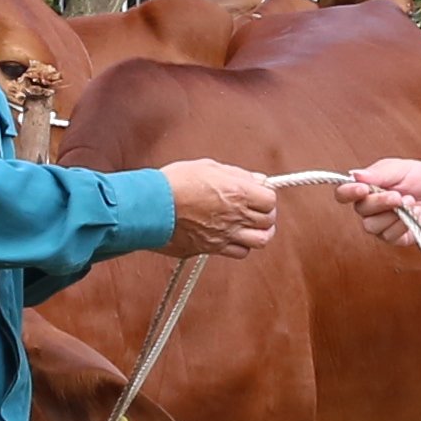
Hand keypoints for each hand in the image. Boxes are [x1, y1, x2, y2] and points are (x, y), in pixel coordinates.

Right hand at [159, 161, 280, 256]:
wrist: (150, 206)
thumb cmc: (174, 182)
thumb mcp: (208, 166)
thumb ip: (237, 174)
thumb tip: (257, 180)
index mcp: (237, 192)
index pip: (270, 200)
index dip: (266, 197)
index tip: (259, 195)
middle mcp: (235, 216)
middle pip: (268, 222)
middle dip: (265, 215)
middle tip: (256, 211)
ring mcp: (224, 235)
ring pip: (260, 241)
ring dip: (259, 234)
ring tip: (251, 227)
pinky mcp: (211, 248)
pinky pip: (238, 253)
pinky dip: (240, 246)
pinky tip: (232, 236)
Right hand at [331, 155, 420, 230]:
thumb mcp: (401, 168)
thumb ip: (378, 173)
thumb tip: (355, 174)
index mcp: (366, 188)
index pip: (344, 194)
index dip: (348, 192)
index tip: (362, 188)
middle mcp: (370, 208)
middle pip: (360, 210)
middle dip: (380, 202)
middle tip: (398, 194)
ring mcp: (381, 224)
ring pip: (372, 226)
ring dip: (392, 213)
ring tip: (410, 202)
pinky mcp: (395, 237)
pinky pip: (390, 236)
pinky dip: (403, 224)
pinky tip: (414, 214)